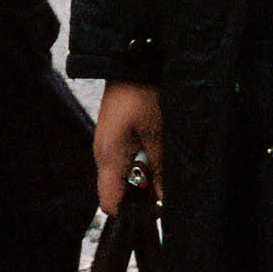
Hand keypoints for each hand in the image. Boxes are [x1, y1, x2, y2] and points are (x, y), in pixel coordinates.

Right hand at [92, 80, 163, 217]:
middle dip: (144, 195)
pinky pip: (128, 158)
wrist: (132, 57)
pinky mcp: (117, 133)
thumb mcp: (157, 133)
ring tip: (167, 169)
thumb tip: (163, 200)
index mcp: (108, 157)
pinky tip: (161, 153)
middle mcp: (104, 153)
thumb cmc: (142, 90)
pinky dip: (144, 161)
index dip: (131, 214)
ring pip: (126, 175)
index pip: (110, 203)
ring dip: (146, 176)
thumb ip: (159, 169)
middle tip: (168, 189)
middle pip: (119, 191)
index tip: (154, 213)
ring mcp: (109, 142)